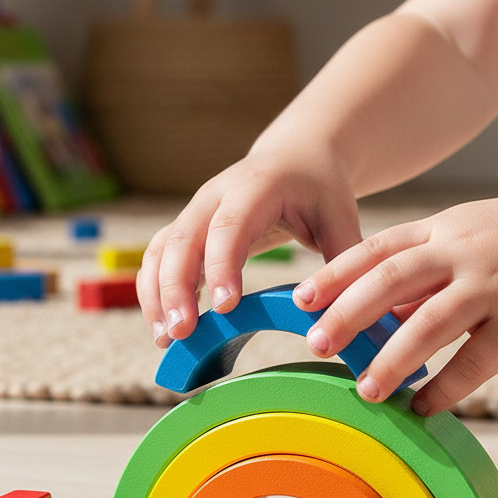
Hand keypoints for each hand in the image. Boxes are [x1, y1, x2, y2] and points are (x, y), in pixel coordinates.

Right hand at [138, 146, 362, 347]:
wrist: (294, 156)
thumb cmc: (319, 188)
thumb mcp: (339, 217)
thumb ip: (342, 262)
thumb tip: (343, 314)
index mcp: (255, 187)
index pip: (230, 227)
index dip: (223, 265)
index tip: (224, 307)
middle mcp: (214, 197)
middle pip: (182, 240)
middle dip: (175, 288)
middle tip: (181, 333)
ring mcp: (193, 212)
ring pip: (160, 251)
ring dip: (156, 295)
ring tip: (165, 340)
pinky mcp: (184, 230)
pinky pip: (157, 259)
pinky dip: (153, 293)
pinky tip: (164, 329)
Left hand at [292, 183, 497, 414]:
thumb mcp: (466, 235)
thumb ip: (421, 268)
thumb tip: (371, 311)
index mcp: (441, 229)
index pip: (375, 249)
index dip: (334, 274)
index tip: (300, 299)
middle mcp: (461, 252)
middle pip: (389, 281)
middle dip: (346, 314)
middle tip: (316, 344)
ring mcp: (493, 286)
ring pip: (428, 323)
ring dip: (390, 359)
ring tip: (364, 389)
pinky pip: (476, 362)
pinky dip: (445, 389)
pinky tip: (421, 407)